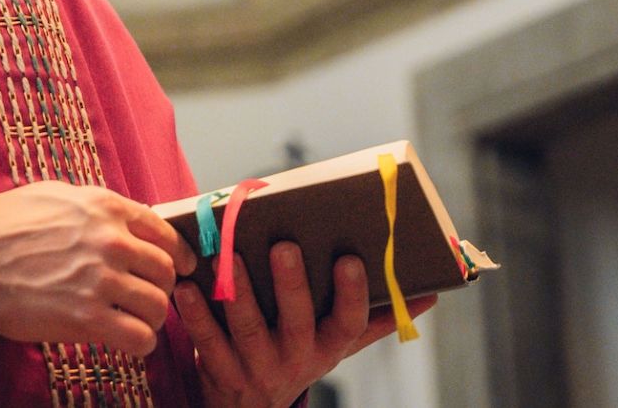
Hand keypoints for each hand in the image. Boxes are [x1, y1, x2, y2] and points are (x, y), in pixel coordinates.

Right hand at [0, 181, 197, 355]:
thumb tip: (123, 218)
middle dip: (162, 287)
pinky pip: (139, 337)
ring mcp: (101, 280)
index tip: (181, 266)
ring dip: (152, 317)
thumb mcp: (54, 195)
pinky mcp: (87, 318)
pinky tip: (126, 340)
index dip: (178, 253)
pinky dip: (139, 342)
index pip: (164, 231)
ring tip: (136, 321)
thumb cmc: (2, 226)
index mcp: (105, 207)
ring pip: (158, 306)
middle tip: (149, 297)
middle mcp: (111, 240)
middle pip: (166, 271)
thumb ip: (94, 206)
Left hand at [173, 244, 436, 407]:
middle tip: (284, 246)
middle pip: (296, 321)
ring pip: (248, 329)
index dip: (351, 294)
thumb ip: (376, 317)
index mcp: (328, 346)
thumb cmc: (300, 355)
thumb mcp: (339, 343)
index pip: (347, 322)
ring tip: (226, 257)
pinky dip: (196, 315)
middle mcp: (297, 358)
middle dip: (291, 285)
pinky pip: (207, 342)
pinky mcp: (221, 370)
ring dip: (237, 292)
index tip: (350, 258)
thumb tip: (432, 292)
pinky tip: (185, 286)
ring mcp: (257, 367)